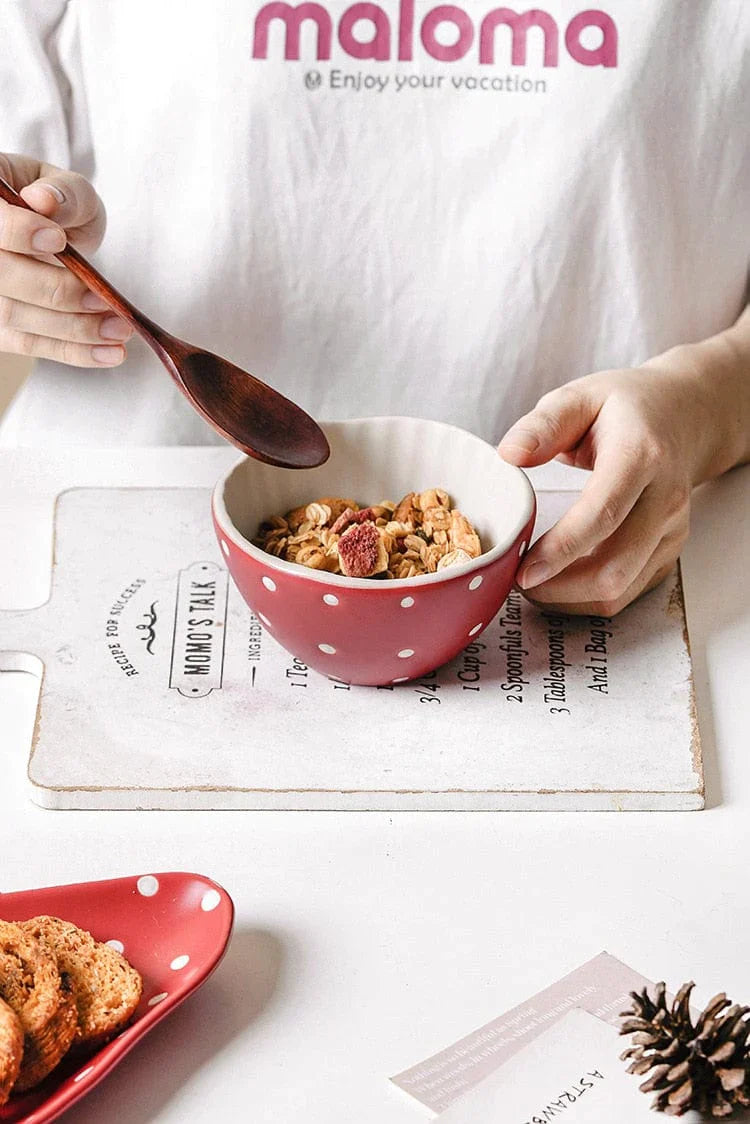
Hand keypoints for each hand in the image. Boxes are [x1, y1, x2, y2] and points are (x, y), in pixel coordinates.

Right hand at [0, 153, 130, 366]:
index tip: (57, 240)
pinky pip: (29, 343)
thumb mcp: (67, 189)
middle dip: (54, 291)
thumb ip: (64, 193)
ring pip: (13, 315)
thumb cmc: (56, 206)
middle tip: (101, 298)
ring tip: (119, 329)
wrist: (50, 233)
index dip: (18, 232)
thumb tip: (45, 201)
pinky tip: (110, 353)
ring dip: (71, 328)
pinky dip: (72, 350)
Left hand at [497, 364, 706, 615]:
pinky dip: (588, 599)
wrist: (684, 416)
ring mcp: (672, 530)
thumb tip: (510, 454)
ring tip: (531, 585)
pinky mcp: (669, 550)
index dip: (562, 549)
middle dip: (559, 587)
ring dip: (570, 599)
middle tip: (514, 579)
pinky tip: (559, 585)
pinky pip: (628, 593)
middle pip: (615, 566)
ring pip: (621, 589)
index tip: (523, 570)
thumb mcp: (580, 397)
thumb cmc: (625, 408)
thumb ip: (543, 424)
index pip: (603, 514)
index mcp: (641, 456)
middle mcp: (665, 499)